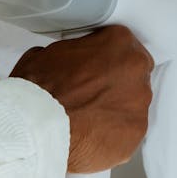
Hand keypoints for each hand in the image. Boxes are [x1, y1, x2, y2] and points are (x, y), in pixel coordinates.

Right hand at [10, 25, 153, 172]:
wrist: (37, 127)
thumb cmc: (40, 91)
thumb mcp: (47, 54)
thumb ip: (72, 53)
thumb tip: (68, 63)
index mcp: (118, 42)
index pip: (123, 46)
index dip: (107, 60)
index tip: (98, 69)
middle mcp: (135, 69)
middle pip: (133, 75)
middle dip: (116, 84)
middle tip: (92, 95)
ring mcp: (139, 103)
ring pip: (133, 105)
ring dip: (115, 109)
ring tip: (88, 118)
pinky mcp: (136, 133)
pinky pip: (129, 131)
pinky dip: (114, 134)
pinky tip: (93, 135)